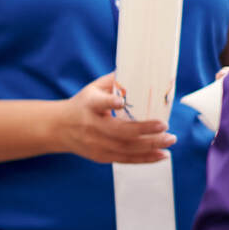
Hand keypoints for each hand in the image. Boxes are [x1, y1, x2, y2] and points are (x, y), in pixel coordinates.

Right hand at [59, 72, 174, 164]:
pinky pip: (125, 159)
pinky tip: (162, 155)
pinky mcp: (100, 156)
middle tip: (165, 126)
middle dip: (143, 130)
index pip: (98, 104)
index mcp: (88, 105)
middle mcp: (91, 126)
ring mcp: (95, 143)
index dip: (109, 103)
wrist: (58, 128)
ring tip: (170, 139)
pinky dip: (146, 158)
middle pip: (118, 131)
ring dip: (151, 145)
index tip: (121, 102)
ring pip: (125, 148)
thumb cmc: (82, 105)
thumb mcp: (92, 89)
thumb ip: (115, 82)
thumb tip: (144, 70)